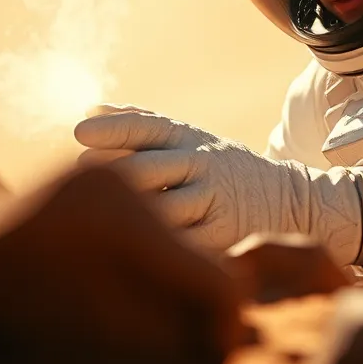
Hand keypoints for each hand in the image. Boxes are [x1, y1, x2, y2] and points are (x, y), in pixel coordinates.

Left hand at [73, 105, 362, 265]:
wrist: (284, 197)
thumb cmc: (215, 166)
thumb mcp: (186, 137)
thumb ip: (139, 123)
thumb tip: (89, 110)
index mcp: (186, 136)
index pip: (147, 127)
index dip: (114, 129)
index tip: (79, 133)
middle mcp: (200, 161)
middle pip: (151, 167)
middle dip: (114, 175)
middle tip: (78, 182)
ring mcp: (214, 197)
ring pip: (166, 208)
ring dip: (132, 217)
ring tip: (97, 223)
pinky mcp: (226, 233)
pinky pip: (185, 243)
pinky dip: (158, 248)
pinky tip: (129, 253)